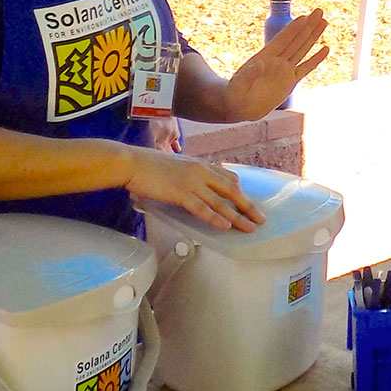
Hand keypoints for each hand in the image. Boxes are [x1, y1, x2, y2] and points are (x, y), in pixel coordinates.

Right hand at [122, 150, 262, 231]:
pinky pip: (202, 208)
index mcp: (199, 164)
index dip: (241, 191)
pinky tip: (225, 226)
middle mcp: (200, 171)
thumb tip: (192, 187)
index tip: (249, 202)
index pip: (228, 177)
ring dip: (237, 216)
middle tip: (260, 219)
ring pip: (220, 202)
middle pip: (231, 189)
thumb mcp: (175, 165)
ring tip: (249, 228)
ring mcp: (191, 182)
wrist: (131, 162)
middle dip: (247, 206)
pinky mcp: (180, 193)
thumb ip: (187, 174)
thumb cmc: (148, 165)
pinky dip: (215, 218)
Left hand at [223, 9, 330, 118]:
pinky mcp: (290, 82)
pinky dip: (316, 59)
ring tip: (324, 22)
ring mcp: (285, 70)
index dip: (293, 28)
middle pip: (296, 40)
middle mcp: (277, 60)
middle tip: (319, 11)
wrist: (239, 106)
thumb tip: (259, 64)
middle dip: (308, 25)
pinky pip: (306, 68)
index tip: (304, 17)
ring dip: (313, 36)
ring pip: (303, 50)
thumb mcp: (238, 85)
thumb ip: (248, 75)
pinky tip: (325, 49)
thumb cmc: (235, 94)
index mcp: (265, 57)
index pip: (282, 40)